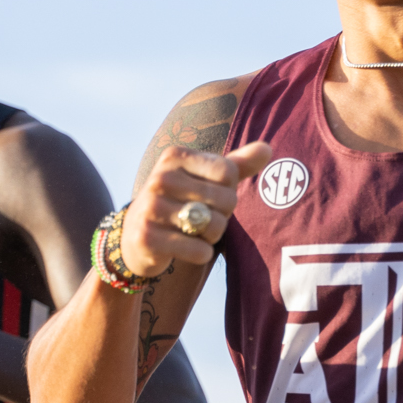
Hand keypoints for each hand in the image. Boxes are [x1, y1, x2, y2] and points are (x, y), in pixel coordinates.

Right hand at [118, 142, 273, 274]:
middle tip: (201, 218)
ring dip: (212, 236)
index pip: (228, 172)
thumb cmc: (180, 204)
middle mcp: (160, 178)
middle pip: (226, 199)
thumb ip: (236, 165)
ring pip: (214, 226)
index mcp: (175, 157)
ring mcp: (151, 208)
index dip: (228, 190)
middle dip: (222, 215)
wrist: (134, 238)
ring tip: (193, 233)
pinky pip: (198, 250)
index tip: (209, 196)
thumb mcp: (204, 180)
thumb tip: (267, 148)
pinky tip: (186, 249)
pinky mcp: (147, 238)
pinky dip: (201, 254)